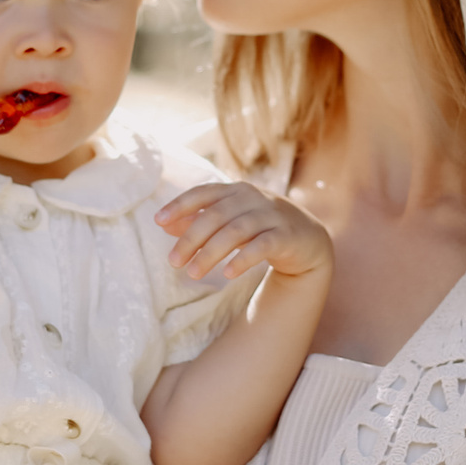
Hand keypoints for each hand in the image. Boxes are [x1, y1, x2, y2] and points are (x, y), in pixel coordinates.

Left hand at [156, 182, 332, 282]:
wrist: (307, 240)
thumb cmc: (261, 228)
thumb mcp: (230, 221)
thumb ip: (200, 221)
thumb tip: (165, 224)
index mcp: (236, 191)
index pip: (204, 193)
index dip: (180, 205)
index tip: (158, 221)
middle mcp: (253, 198)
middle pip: (216, 216)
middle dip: (191, 239)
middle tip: (173, 262)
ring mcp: (271, 216)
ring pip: (235, 231)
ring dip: (210, 253)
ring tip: (193, 273)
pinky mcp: (286, 236)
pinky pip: (261, 246)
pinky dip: (242, 259)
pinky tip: (227, 273)